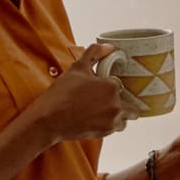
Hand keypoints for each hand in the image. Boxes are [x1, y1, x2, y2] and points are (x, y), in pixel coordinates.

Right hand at [32, 40, 146, 142]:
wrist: (48, 120)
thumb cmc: (61, 94)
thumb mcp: (77, 69)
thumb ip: (94, 54)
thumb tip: (109, 47)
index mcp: (111, 87)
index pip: (119, 85)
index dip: (111, 87)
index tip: (102, 90)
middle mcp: (116, 105)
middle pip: (131, 106)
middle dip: (122, 105)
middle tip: (107, 103)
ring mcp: (112, 120)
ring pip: (125, 119)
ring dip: (118, 117)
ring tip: (101, 113)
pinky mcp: (105, 133)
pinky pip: (115, 129)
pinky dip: (108, 125)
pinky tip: (94, 120)